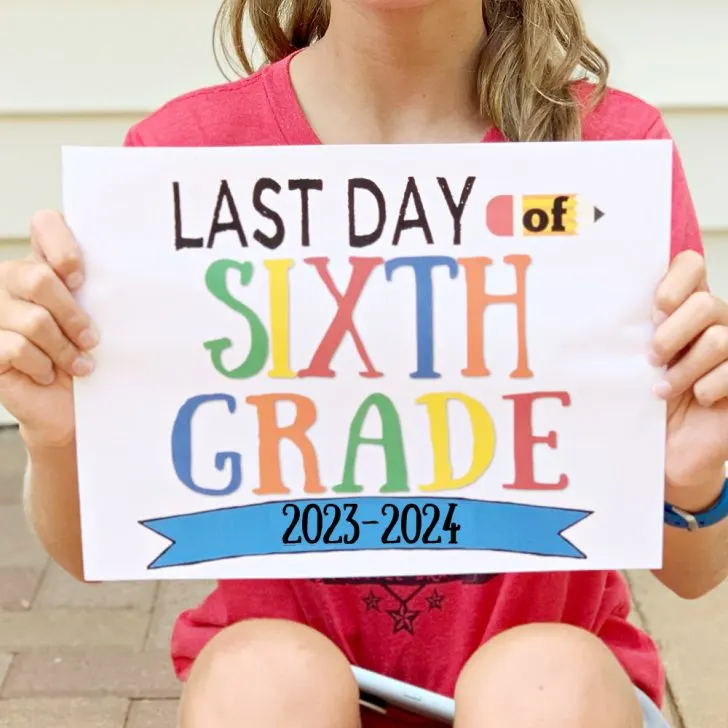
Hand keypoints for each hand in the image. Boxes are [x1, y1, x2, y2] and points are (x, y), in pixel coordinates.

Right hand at [0, 211, 97, 448]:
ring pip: (33, 320)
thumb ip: (101, 290)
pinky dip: (44, 366)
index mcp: (44, 263)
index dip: (62, 246)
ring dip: (64, 348)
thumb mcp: (101, 319)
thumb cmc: (88, 356)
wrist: (71, 407)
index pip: (45, 223)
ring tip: (78, 364)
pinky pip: (17, 348)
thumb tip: (135, 273)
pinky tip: (49, 374)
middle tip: (91, 338)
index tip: (81, 278)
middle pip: (37, 277)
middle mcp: (13, 280)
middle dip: (72, 314)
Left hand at [650, 250, 727, 507]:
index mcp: (683, 309)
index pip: (690, 266)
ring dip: (684, 368)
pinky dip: (706, 388)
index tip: (654, 308)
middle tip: (651, 358)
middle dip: (672, 333)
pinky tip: (695, 399)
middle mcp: (714, 323)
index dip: (676, 279)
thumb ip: (630, 333)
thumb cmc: (643, 402)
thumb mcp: (630, 363)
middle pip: (705, 303)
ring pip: (719, 338)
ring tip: (663, 389)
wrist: (666, 451)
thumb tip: (601, 311)